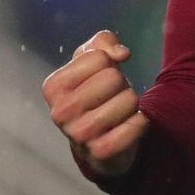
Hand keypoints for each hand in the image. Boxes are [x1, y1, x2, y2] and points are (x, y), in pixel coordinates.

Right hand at [42, 30, 149, 177]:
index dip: (108, 64)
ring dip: (131, 104)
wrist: (97, 142)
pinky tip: (128, 127)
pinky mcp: (101, 152)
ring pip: (129, 100)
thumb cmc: (93, 93)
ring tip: (118, 113)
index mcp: (53, 86)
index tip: (99, 79)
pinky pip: (137, 125)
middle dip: (121, 84)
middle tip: (110, 98)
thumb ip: (103, 43)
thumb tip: (122, 53)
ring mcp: (78, 135)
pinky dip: (141, 122)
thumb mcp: (91, 61)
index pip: (99, 57)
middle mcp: (60, 112)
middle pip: (114, 77)